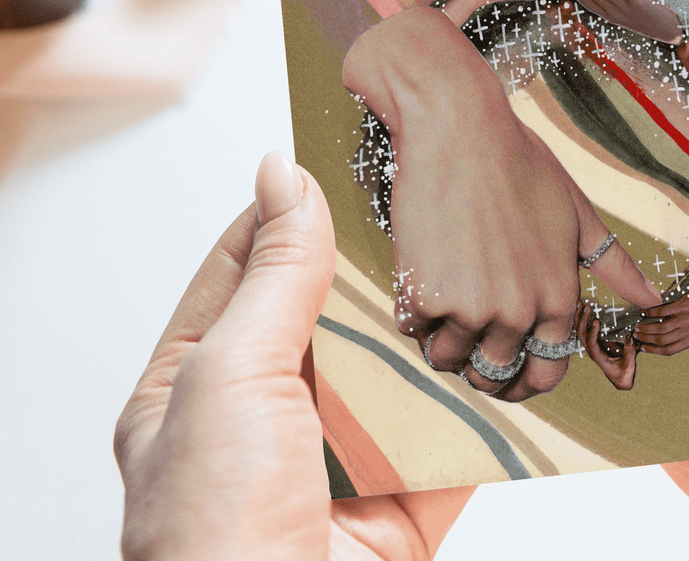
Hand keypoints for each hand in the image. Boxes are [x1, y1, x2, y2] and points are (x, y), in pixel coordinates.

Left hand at [114, 154, 472, 559]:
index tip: (335, 164)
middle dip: (371, 278)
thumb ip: (273, 278)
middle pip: (324, 324)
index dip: (283, 217)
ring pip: (388, 380)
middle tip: (421, 213)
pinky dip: (472, 412)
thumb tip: (284, 180)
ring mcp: (330, 471)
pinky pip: (441, 446)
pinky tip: (497, 362)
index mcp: (190, 392)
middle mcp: (258, 429)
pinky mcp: (396, 512)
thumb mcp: (231, 377)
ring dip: (424, 341)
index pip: (238, 276)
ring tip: (469, 272)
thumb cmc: (214, 537)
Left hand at [578, 302, 636, 389]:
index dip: (592, 332)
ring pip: (581, 330)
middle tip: (586, 306)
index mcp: (598, 357)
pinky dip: (582, 318)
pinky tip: (582, 308)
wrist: (620, 379)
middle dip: (583, 320)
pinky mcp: (595, 342)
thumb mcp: (629, 364)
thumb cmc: (624, 373)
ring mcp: (591, 345)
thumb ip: (630, 351)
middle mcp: (592, 350)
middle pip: (582, 334)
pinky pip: (585, 329)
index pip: (591, 343)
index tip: (596, 320)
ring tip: (580, 303)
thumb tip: (631, 335)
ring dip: (579, 316)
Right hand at [633, 249, 688, 354]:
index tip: (642, 349)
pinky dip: (651, 313)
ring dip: (646, 329)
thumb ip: (685, 333)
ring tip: (637, 327)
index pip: (669, 351)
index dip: (653, 351)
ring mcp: (687, 318)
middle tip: (636, 336)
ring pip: (661, 328)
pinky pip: (663, 311)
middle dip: (646, 340)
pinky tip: (644, 312)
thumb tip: (663, 337)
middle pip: (662, 341)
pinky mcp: (684, 305)